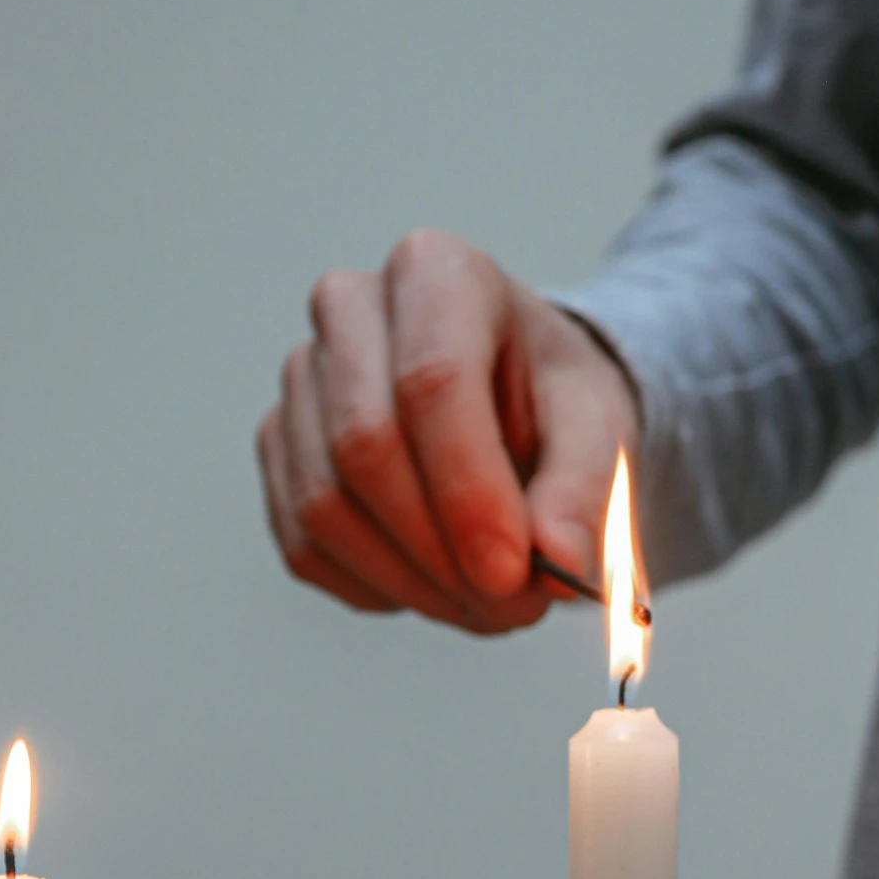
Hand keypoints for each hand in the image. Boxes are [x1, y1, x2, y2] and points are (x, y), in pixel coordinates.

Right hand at [257, 230, 639, 632]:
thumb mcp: (599, 430)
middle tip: (512, 604)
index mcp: (436, 273)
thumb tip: (560, 564)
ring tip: (485, 603)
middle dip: (440, 550)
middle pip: (365, 447)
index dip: (469, 493)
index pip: (432, 382)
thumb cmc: (550, 402)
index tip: (513, 573)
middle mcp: (350, 310)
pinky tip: (434, 584)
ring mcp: (302, 381)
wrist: (511, 405)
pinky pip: (305, 546)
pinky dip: (376, 588)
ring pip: (325, 506)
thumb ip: (586, 491)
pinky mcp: (280, 453)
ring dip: (411, 582)